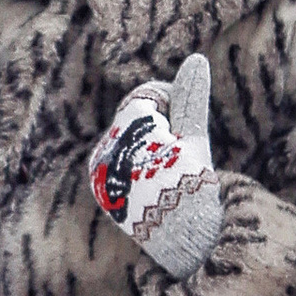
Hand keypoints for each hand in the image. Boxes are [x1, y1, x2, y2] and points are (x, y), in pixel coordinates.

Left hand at [89, 52, 221, 282]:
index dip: (172, 107)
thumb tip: (197, 59)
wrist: (181, 237)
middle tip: (178, 157)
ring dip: (148, 146)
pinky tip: (151, 183)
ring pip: (126, 139)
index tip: (185, 132)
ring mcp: (99, 170)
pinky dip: (136, 164)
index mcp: (129, 135)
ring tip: (165, 173)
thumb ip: (190, 97)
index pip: (148, 97)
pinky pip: (118, 160)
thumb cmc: (193, 184)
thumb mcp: (193, 138)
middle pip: (135, 118)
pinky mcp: (99, 187)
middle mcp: (106, 150)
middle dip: (159, 129)